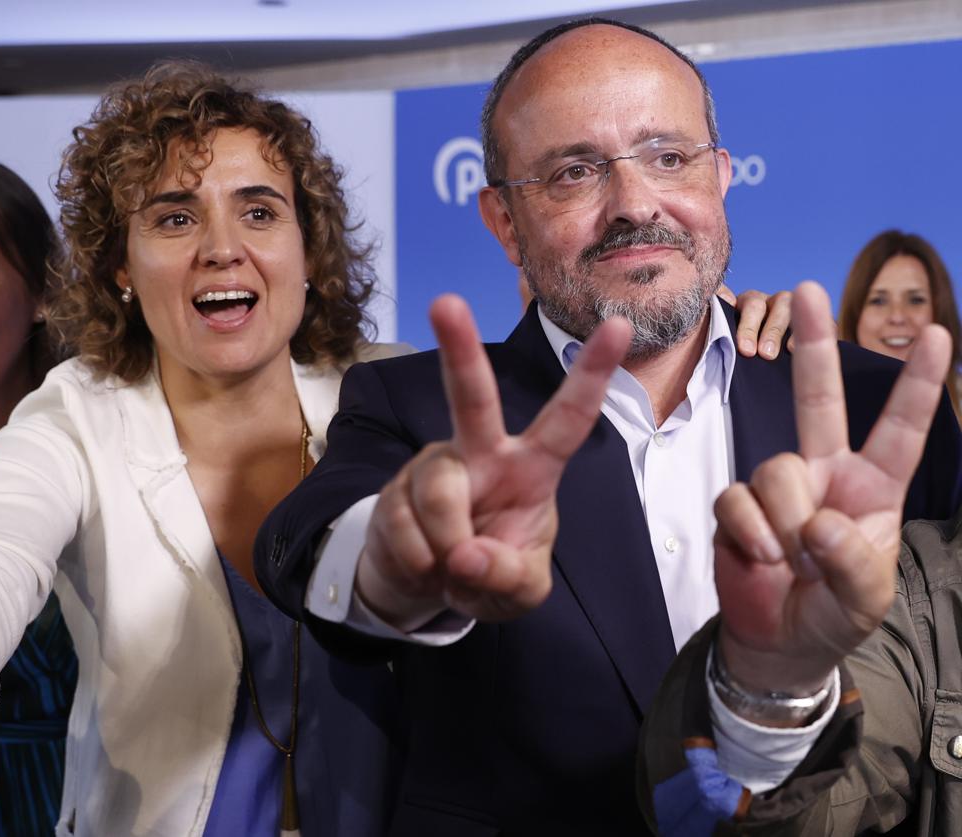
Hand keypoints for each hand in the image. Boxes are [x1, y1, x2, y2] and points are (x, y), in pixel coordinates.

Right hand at [356, 294, 630, 627]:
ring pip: (439, 493)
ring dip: (447, 545)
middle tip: (446, 303)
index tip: (619, 325)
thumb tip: (465, 556)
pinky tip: (426, 564)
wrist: (425, 586)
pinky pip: (405, 526)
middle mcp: (480, 453)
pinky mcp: (393, 491)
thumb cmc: (490, 572)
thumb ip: (509, 576)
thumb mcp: (520, 591)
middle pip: (471, 398)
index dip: (592, 374)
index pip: (567, 419)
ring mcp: (433, 467)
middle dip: (458, 349)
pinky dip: (420, 562)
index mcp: (530, 468)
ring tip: (450, 566)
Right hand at [713, 282, 950, 704]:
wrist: (778, 643)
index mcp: (873, 488)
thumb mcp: (866, 601)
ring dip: (785, 524)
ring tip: (793, 563)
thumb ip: (855, 563)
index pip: (901, 431)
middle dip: (812, 344)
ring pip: (776, 470)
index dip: (918, 386)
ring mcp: (777, 486)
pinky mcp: (736, 505)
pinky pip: (737, 499)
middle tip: (806, 288)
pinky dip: (751, 533)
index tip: (939, 336)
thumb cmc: (834, 615)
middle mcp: (824, 473)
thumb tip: (816, 523)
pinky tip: (761, 558)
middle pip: (818, 400)